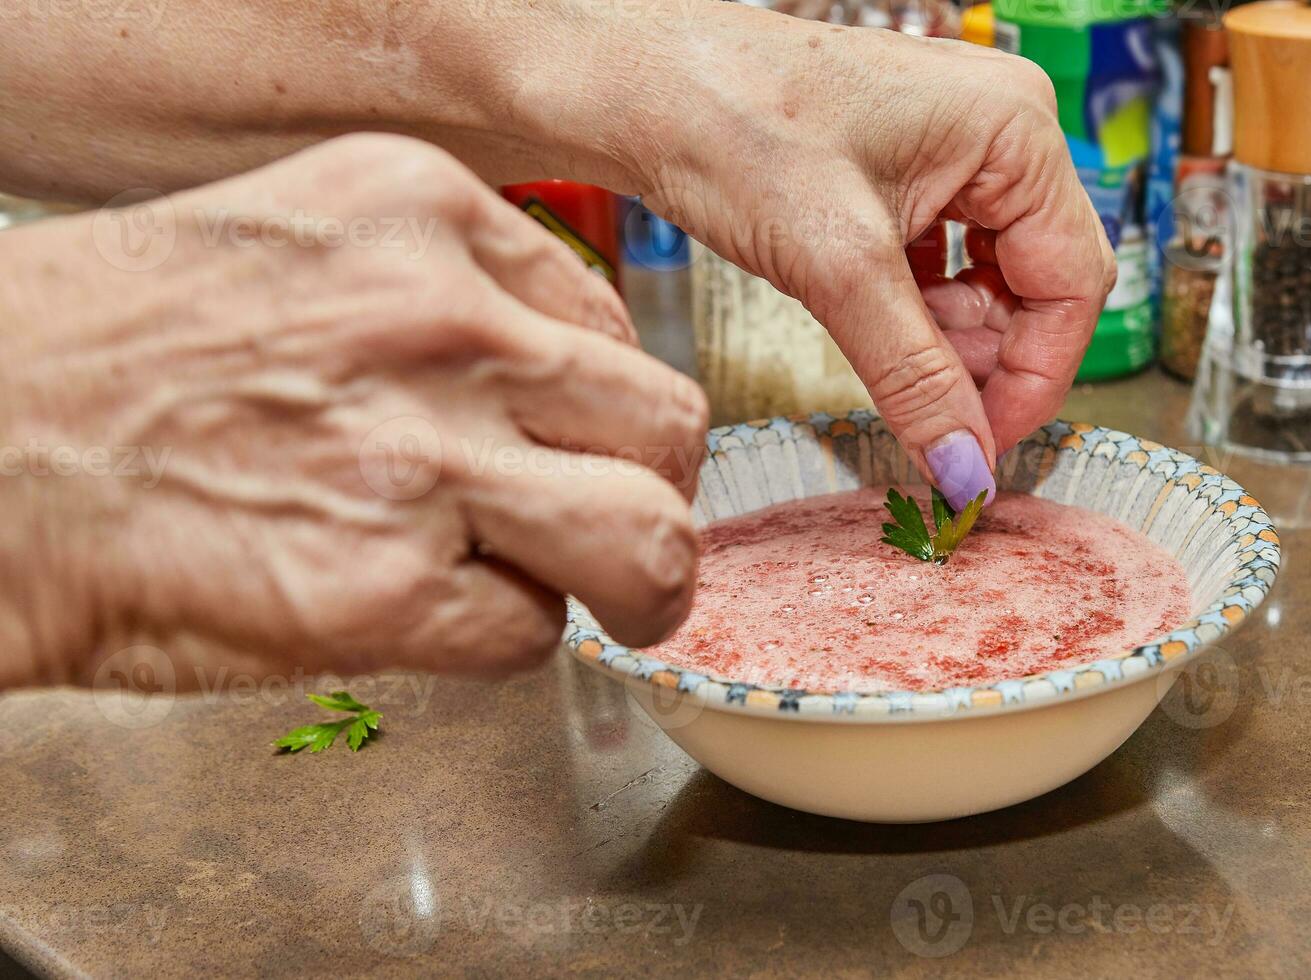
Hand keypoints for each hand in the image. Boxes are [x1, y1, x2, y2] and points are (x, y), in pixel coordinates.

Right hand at [0, 134, 707, 688]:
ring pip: (648, 536)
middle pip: (665, 423)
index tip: (584, 443)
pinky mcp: (389, 587)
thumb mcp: (294, 245)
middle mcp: (446, 324)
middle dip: (655, 491)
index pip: (609, 321)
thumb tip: (542, 376)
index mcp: (422, 215)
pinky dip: (500, 639)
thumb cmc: (110, 355)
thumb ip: (437, 295)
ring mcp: (426, 456)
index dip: (605, 404)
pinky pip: (531, 633)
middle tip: (626, 531)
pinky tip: (427, 614)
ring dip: (637, 585)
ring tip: (603, 600)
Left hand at [631, 7, 1116, 508]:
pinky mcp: (903, 173)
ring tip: (888, 359)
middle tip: (930, 415)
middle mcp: (998, 132)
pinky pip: (939, 263)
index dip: (1035, 378)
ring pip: (985, 280)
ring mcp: (951, 151)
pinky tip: (872, 325)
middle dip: (985, 358)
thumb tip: (966, 467)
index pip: (1073, 282)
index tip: (983, 448)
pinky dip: (914, 312)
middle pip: (1035, 283)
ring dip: (947, 340)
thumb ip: (914, 375)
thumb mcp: (838, 267)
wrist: (642, 89)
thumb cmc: (733, 126)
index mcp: (1015, 130)